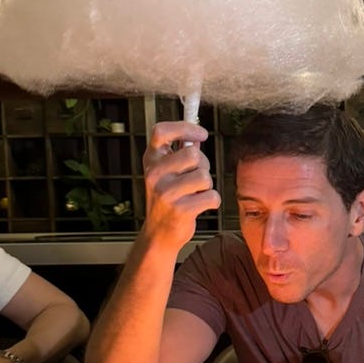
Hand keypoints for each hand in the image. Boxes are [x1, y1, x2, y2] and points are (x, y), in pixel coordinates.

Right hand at [143, 121, 221, 247]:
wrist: (159, 234)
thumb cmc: (167, 200)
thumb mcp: (166, 173)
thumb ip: (179, 154)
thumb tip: (197, 137)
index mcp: (151, 161)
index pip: (161, 131)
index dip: (185, 128)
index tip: (201, 134)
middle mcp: (154, 174)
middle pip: (193, 155)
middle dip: (204, 165)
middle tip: (197, 177)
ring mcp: (166, 193)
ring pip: (205, 176)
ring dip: (207, 185)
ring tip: (196, 193)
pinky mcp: (180, 210)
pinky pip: (212, 196)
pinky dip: (212, 201)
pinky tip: (200, 206)